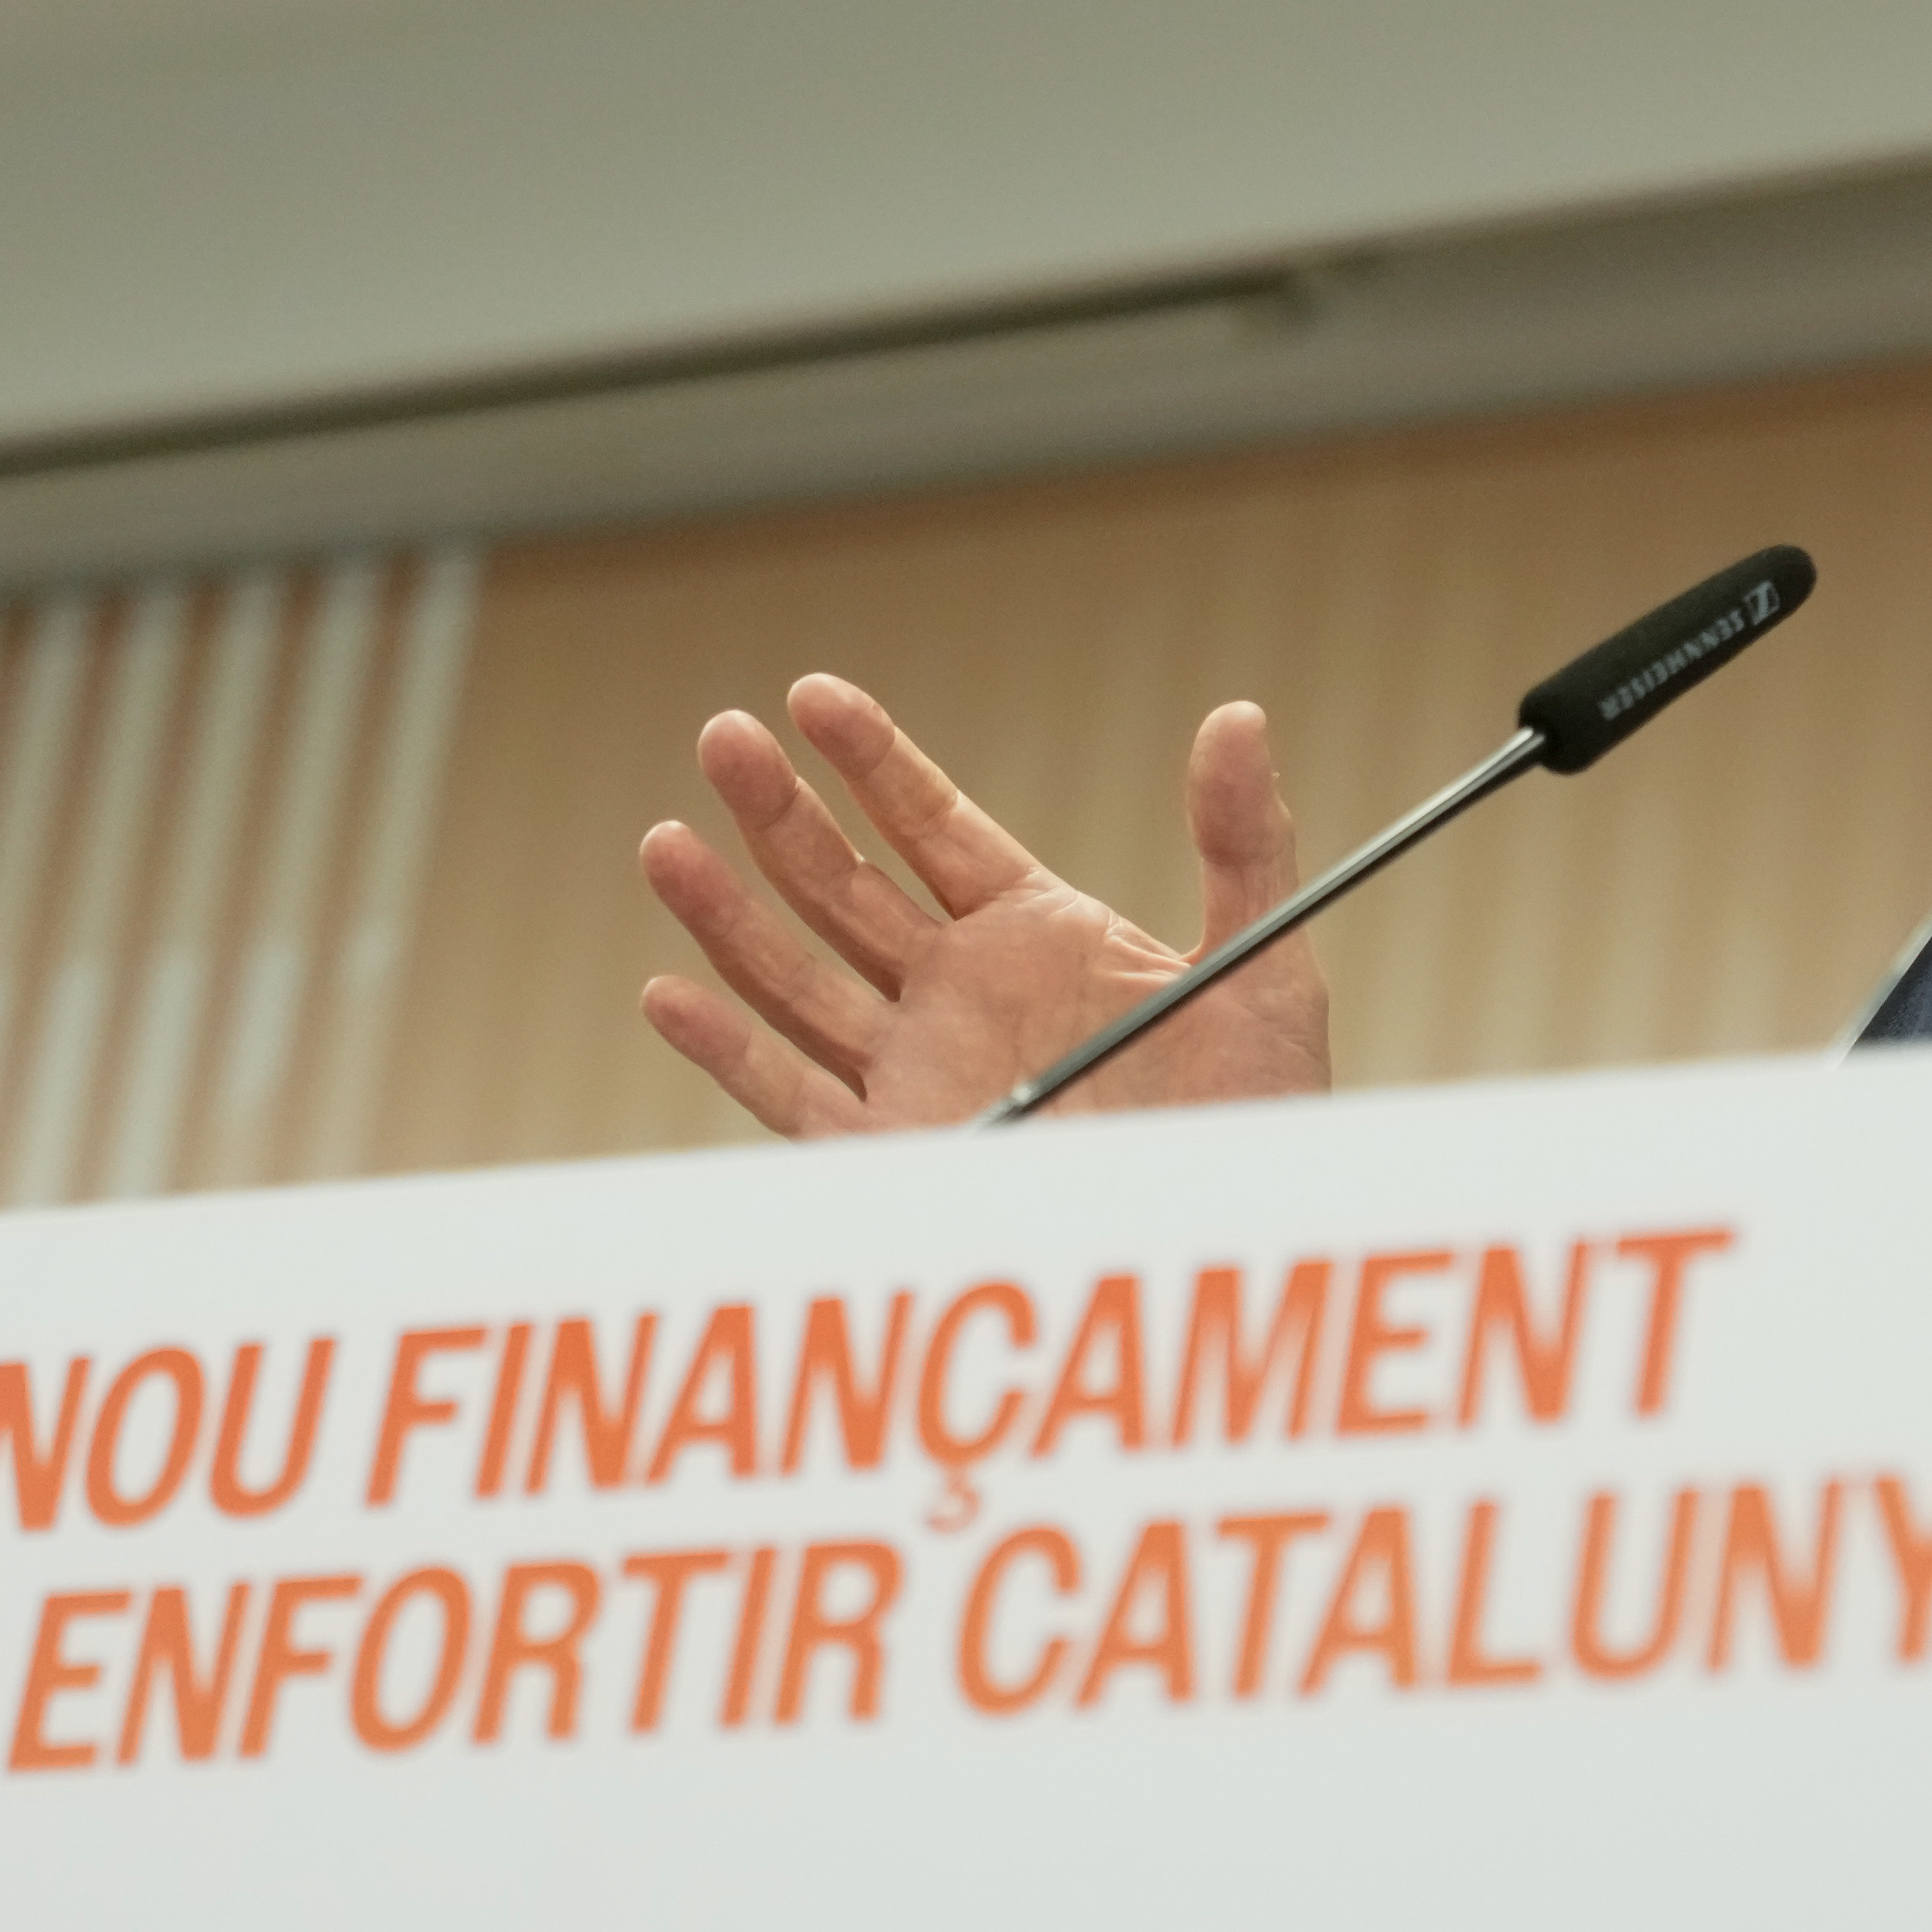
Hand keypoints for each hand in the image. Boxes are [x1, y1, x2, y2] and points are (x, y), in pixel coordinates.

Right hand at [639, 677, 1333, 1134]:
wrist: (1240, 1234)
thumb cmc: (1260, 1112)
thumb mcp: (1266, 967)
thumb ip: (1245, 843)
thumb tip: (1239, 718)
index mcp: (1035, 935)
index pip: (930, 826)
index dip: (871, 762)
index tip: (812, 696)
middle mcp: (959, 998)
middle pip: (844, 889)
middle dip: (780, 816)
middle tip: (723, 737)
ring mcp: (919, 1075)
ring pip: (799, 981)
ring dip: (729, 917)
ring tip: (665, 842)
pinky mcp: (895, 1159)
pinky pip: (794, 1102)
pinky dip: (729, 1054)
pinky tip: (669, 996)